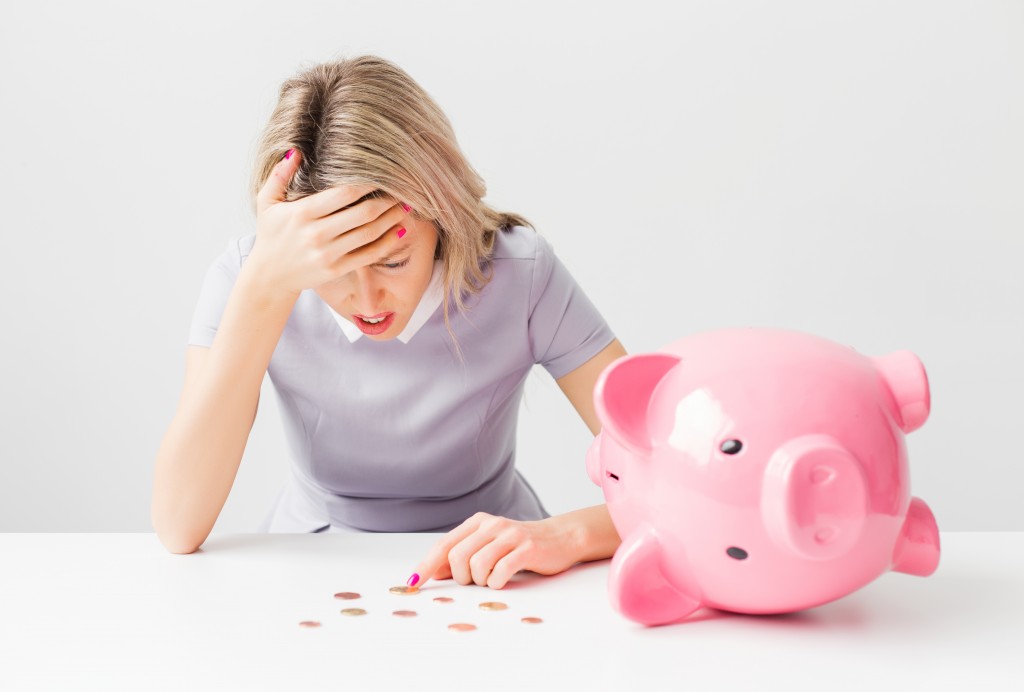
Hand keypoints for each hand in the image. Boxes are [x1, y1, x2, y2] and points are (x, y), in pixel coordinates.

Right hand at [247, 149, 411, 294]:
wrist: (270, 276)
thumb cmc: (271, 235)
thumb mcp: (267, 202)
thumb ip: (279, 175)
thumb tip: (297, 150)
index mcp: (303, 213)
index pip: (343, 194)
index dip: (367, 183)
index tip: (382, 174)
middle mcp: (317, 234)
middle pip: (362, 213)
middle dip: (387, 200)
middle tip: (402, 190)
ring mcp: (329, 254)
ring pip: (369, 233)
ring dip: (392, 219)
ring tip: (406, 206)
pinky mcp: (337, 269)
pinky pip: (369, 255)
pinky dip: (388, 242)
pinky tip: (400, 231)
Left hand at [407, 512, 582, 589]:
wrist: (560, 538)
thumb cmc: (519, 546)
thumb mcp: (488, 546)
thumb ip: (462, 555)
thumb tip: (432, 572)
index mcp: (478, 522)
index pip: (444, 545)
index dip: (427, 565)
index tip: (413, 582)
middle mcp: (491, 525)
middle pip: (457, 557)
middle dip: (461, 577)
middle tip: (475, 580)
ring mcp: (510, 535)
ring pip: (477, 565)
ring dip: (480, 580)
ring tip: (492, 578)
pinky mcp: (526, 549)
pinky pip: (500, 571)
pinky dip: (497, 582)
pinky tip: (503, 579)